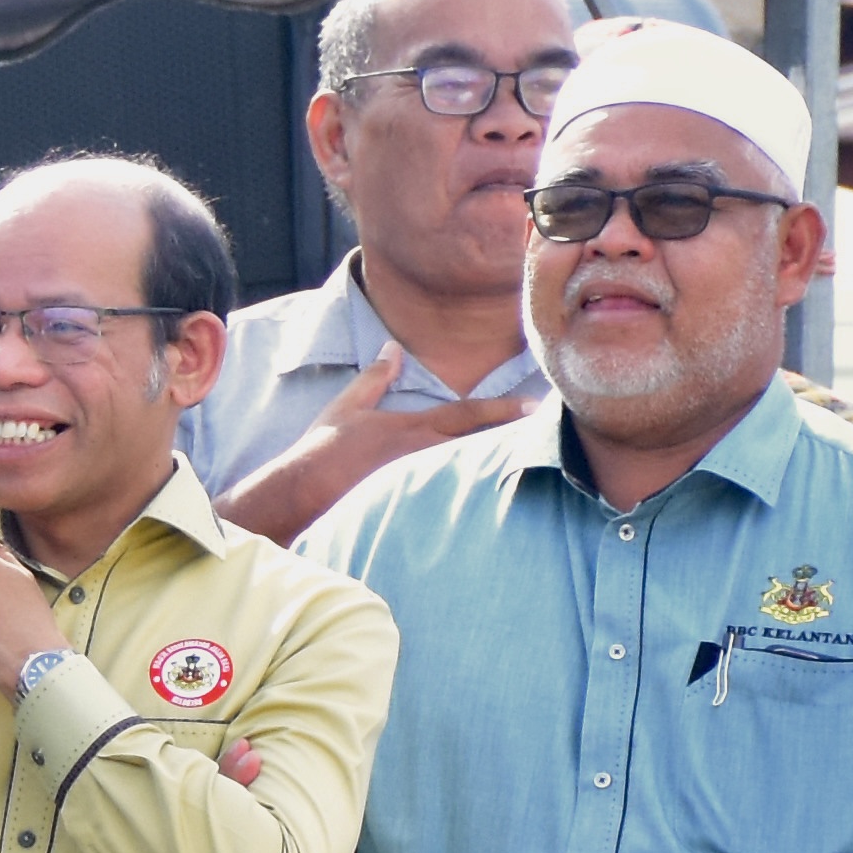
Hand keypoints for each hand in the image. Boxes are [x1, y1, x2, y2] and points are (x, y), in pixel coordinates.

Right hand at [215, 352, 527, 543]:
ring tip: (526, 463)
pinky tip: (487, 497)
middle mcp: (423, 456)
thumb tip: (393, 348)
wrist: (304, 491)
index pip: (466, 415)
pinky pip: (450, 494)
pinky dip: (471, 491)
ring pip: (468, 471)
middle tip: (547, 435)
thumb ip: (375, 378)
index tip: (534, 406)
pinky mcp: (411, 505)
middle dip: (512, 440)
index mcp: (413, 429)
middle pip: (479, 447)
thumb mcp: (348, 406)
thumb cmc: (324, 449)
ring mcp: (420, 483)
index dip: (503, 410)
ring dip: (496, 465)